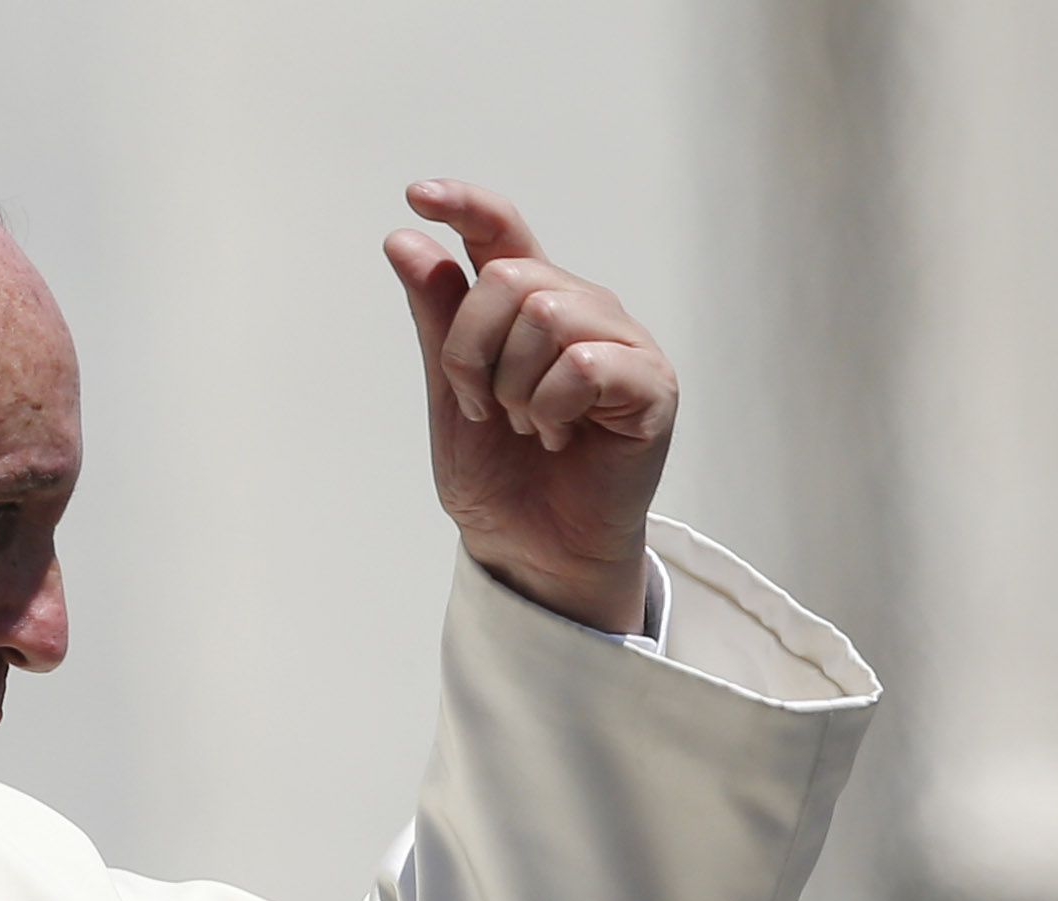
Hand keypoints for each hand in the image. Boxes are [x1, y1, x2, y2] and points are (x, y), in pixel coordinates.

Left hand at [384, 181, 674, 633]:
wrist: (528, 548)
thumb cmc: (498, 474)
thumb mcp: (450, 392)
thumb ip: (437, 317)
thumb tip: (406, 239)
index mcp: (530, 304)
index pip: (501, 232)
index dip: (465, 206)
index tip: (418, 194)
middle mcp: (580, 309)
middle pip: (510, 280)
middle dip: (472, 352)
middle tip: (487, 410)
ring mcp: (620, 344)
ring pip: (547, 316)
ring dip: (514, 387)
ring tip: (528, 428)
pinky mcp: (650, 385)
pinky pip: (586, 363)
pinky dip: (553, 407)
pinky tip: (560, 438)